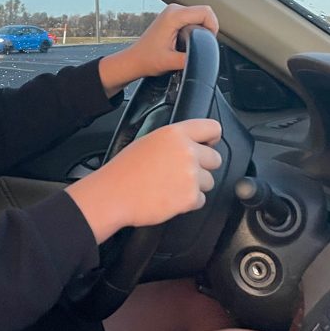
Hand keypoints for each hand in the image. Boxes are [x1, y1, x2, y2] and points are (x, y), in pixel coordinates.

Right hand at [66, 119, 222, 243]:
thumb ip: (174, 140)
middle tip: (182, 173)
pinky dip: (188, 203)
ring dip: (195, 186)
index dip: (212, 139)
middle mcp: (187, 151)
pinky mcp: (190, 197)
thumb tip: (191, 144)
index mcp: (175, 134)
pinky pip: (201, 200)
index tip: (208, 145)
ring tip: (171, 187)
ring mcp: (191, 175)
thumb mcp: (149, 141)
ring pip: (209, 181)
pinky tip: (170, 198)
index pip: (213, 128)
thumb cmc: (125, 171)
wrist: (114, 194)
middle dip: (203, 167)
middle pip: (215, 159)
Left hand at [98, 4, 218, 97]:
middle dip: (208, 28)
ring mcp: (173, 12)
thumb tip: (204, 59)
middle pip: (205, 12)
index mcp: (173, 16)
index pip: (206, 12)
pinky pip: (193, 18)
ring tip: (193, 44)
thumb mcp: (172, 62)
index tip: (208, 41)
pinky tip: (188, 40)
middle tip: (201, 45)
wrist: (134, 60)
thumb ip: (191, 59)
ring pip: (200, 15)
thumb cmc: (147, 59)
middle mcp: (173, 10)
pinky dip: (197, 28)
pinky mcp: (173, 17)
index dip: (213, 27)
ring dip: (202, 29)